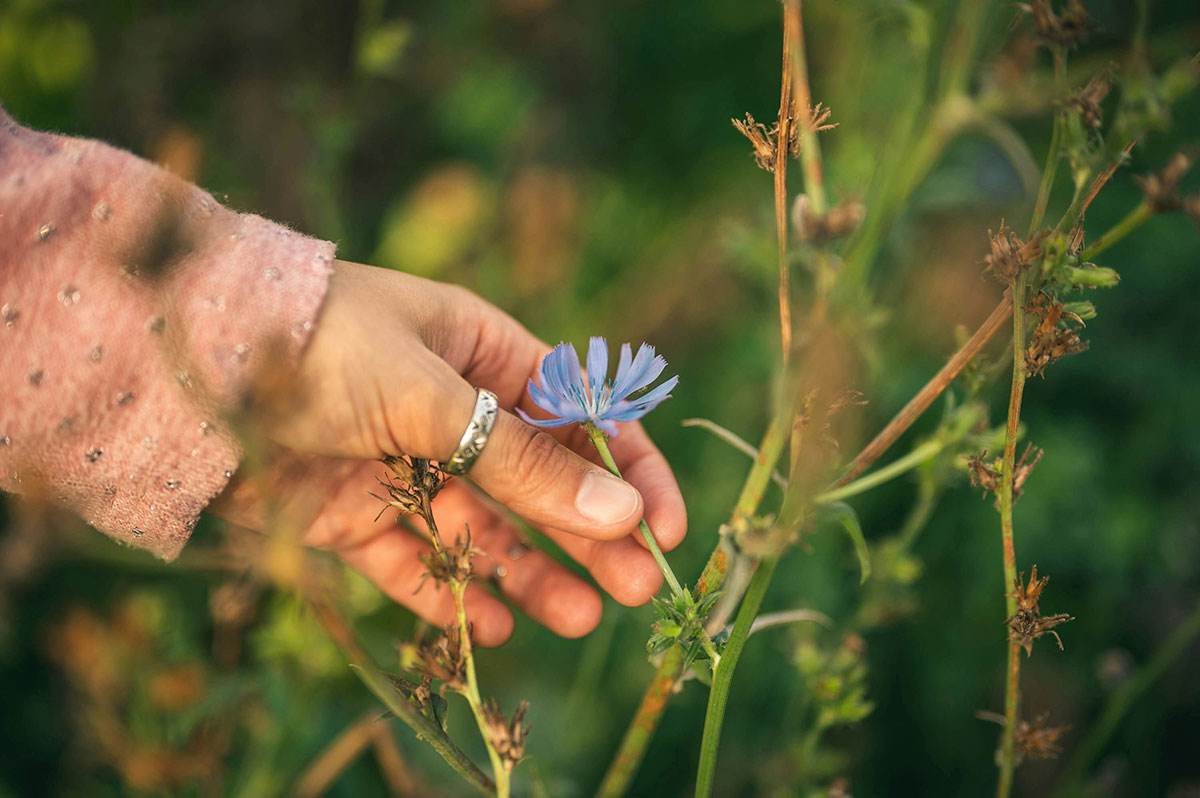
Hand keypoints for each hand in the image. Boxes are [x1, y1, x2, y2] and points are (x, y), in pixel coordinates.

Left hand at [210, 260, 686, 644]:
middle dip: (588, 534)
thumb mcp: (434, 397)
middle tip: (636, 591)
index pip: (578, 412)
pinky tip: (494, 629)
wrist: (185, 376)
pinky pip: (418, 561)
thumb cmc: (321, 349)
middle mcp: (449, 409)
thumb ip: (524, 461)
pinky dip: (454, 594)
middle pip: (539, 481)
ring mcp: (402, 465)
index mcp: (481, 351)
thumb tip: (620, 514)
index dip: (627, 469)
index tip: (664, 527)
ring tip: (578, 618)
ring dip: (532, 572)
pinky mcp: (354, 514)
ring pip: (485, 528)